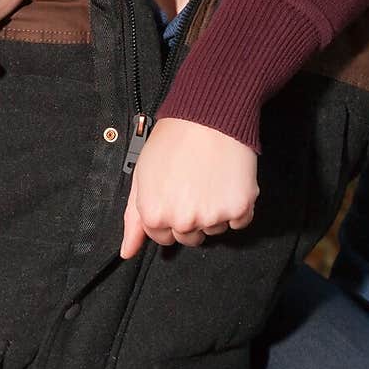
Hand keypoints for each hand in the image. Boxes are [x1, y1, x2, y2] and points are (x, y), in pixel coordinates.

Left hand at [120, 117, 258, 255]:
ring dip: (214, 211)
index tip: (174, 197)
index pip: (163, 237)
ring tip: (209, 180)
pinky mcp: (240, 208)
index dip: (169, 216)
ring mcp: (212, 217)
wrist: (208, 117)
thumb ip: (133, 218)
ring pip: (215, 229)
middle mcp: (183, 221)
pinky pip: (240, 221)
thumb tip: (128, 251)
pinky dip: (237, 207)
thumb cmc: (173, 141)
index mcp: (155, 215)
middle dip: (190, 217)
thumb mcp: (141, 176)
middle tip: (192, 186)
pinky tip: (227, 183)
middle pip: (189, 237)